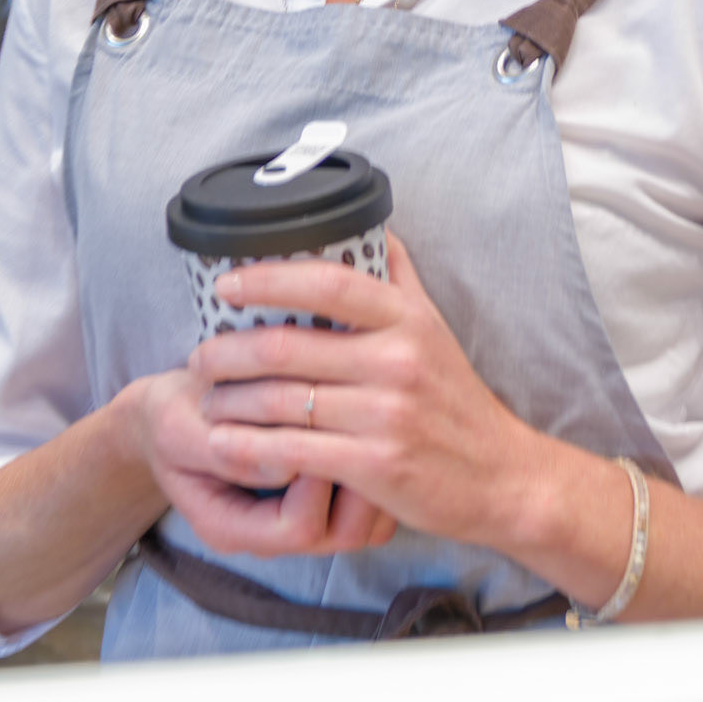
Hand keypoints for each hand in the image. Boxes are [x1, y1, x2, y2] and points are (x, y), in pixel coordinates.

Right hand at [133, 361, 395, 560]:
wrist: (176, 409)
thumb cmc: (175, 416)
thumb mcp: (180, 428)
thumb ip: (226, 451)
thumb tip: (285, 460)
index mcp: (232, 526)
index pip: (297, 528)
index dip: (315, 481)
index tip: (315, 427)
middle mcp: (273, 533)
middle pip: (344, 534)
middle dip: (361, 481)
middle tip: (364, 426)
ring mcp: (303, 517)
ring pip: (368, 524)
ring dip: (378, 476)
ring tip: (372, 426)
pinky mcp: (325, 497)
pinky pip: (374, 502)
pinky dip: (382, 469)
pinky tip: (374, 428)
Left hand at [189, 233, 540, 547]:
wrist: (501, 475)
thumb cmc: (457, 400)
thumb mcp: (435, 328)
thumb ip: (399, 279)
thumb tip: (371, 226)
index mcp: (407, 319)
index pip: (328, 281)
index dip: (268, 277)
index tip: (226, 285)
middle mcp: (398, 360)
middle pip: (290, 345)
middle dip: (230, 351)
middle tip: (201, 358)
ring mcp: (387, 414)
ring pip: (283, 400)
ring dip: (231, 401)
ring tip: (207, 401)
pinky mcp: (376, 465)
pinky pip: (293, 451)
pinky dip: (249, 448)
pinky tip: (224, 445)